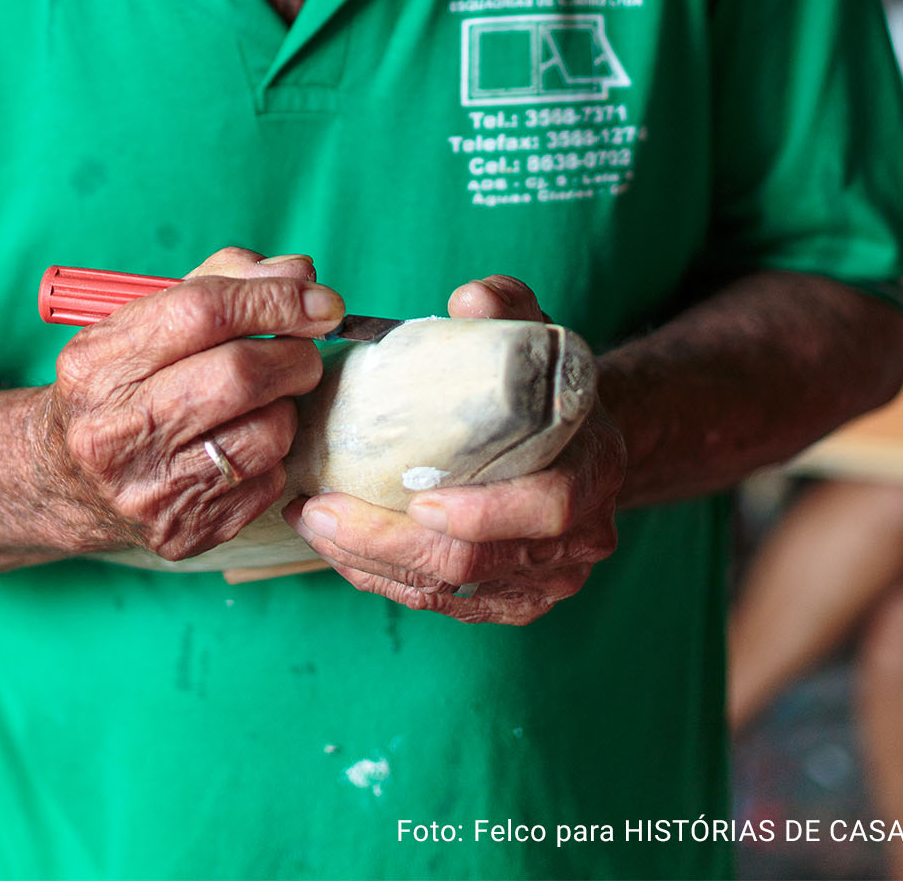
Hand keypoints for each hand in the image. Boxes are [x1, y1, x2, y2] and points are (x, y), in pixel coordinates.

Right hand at [36, 247, 340, 560]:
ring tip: (266, 398)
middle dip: (294, 354)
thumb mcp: (142, 322)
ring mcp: (148, 489)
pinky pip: (266, 481)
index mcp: (97, 363)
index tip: (319, 298)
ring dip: (286, 405)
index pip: (203, 312)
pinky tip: (244, 441)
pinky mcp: (183, 533)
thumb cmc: (120, 385)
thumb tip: (301, 272)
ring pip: (265, 433)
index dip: (274, 299)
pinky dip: (272, 453)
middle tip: (305, 348)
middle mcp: (114, 429)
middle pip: (239, 374)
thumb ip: (220, 284)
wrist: (67, 481)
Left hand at [283, 276, 625, 622]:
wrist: (582, 442)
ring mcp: (544, 580)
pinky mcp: (509, 600)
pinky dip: (383, 578)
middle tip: (320, 509)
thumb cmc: (546, 384)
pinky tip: (337, 548)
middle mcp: (577, 539)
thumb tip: (470, 300)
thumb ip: (508, 306)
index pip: (548, 507)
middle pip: (478, 561)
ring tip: (311, 521)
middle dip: (391, 542)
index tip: (422, 501)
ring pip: (448, 590)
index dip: (487, 513)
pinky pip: (439, 602)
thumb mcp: (538, 333)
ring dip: (372, 562)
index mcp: (592, 469)